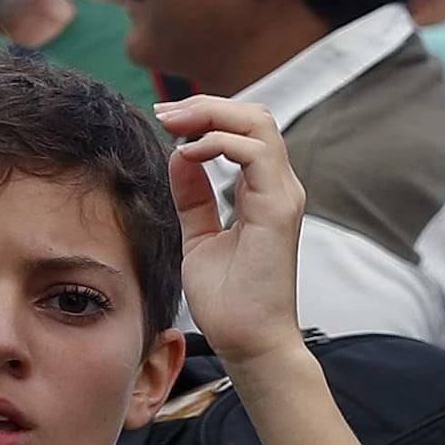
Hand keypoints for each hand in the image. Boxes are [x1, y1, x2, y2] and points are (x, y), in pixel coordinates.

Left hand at [161, 93, 305, 356]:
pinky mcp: (279, 210)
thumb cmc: (228, 296)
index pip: (245, 129)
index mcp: (263, 190)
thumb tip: (177, 158)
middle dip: (206, 105)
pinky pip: (255, 154)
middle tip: (163, 112)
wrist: (247, 339)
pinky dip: (219, 144)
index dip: (205, 115)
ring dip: (211, 115)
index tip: (162, 117)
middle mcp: (279, 186)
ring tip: (172, 124)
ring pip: (259, 124)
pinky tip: (188, 154)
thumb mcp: (198, 235)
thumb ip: (192, 196)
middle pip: (255, 116)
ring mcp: (282, 195)